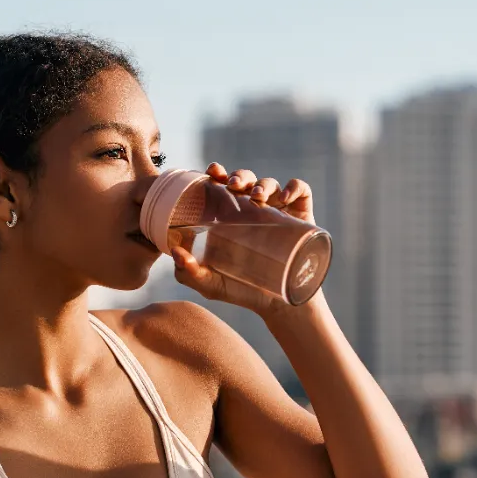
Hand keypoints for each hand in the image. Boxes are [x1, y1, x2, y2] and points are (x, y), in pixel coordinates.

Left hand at [168, 163, 315, 316]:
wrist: (279, 305)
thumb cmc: (243, 291)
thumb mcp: (211, 284)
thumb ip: (189, 272)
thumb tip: (175, 252)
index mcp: (230, 216)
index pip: (223, 186)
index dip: (218, 174)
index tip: (212, 172)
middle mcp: (253, 209)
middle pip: (246, 179)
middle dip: (240, 176)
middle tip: (234, 185)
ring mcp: (278, 210)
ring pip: (270, 183)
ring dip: (263, 183)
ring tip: (258, 197)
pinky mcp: (301, 215)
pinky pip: (300, 190)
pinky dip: (294, 187)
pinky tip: (285, 198)